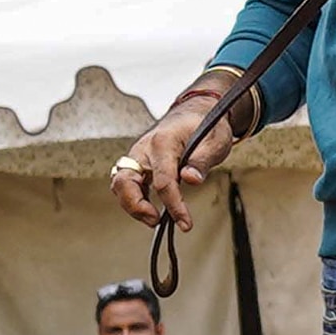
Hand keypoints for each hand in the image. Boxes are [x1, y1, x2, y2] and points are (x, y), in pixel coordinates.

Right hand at [115, 84, 237, 235]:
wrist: (195, 111)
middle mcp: (144, 148)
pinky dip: (133, 198)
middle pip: (125, 181)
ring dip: (131, 205)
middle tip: (156, 221)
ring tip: (153, 219)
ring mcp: (137, 155)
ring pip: (120, 184)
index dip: (174, 205)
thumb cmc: (205, 125)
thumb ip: (202, 161)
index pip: (163, 181)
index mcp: (163, 142)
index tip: (185, 223)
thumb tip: (190, 180)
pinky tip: (150, 209)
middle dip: (136, 206)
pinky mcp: (137, 163)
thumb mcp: (215, 141)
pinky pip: (126, 183)